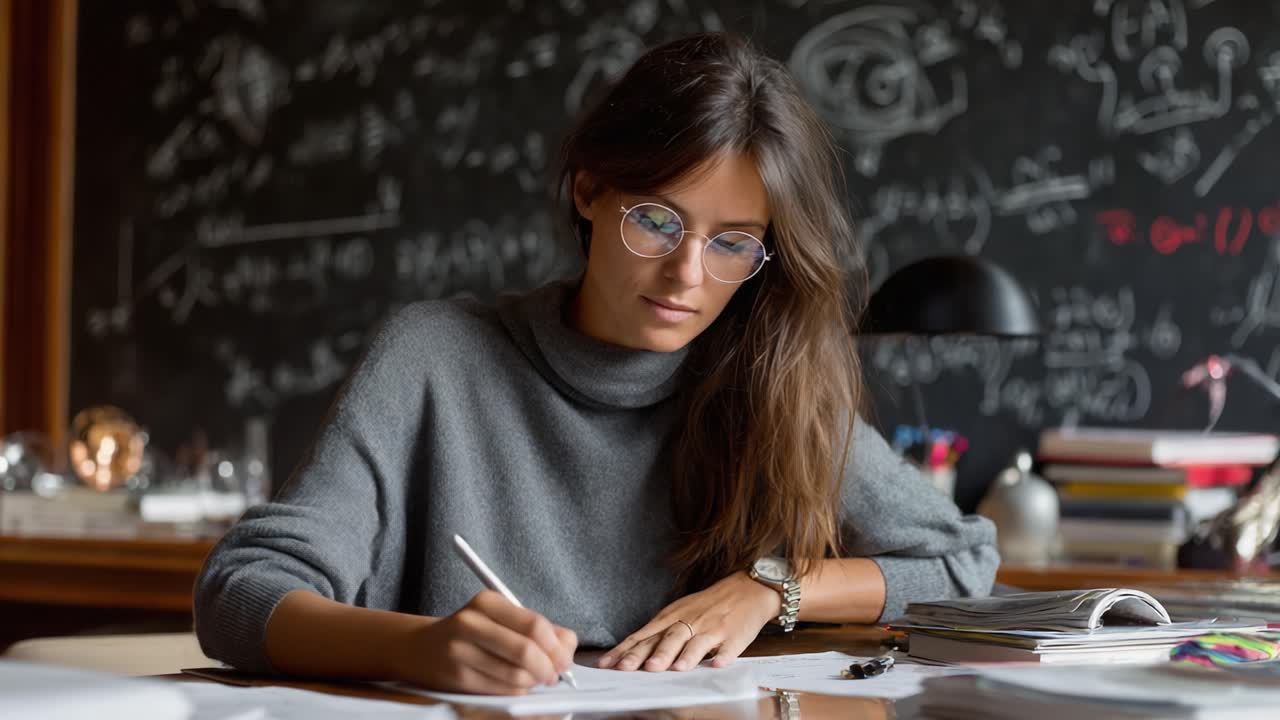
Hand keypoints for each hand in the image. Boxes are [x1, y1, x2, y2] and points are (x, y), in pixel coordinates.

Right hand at [397, 590, 577, 694]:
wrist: (422, 648)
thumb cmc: (473, 634)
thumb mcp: (501, 619)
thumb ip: (539, 628)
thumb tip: (567, 648)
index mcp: (487, 602)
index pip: (535, 625)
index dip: (556, 647)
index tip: (564, 660)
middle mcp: (471, 622)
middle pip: (526, 650)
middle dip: (548, 668)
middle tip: (554, 675)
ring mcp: (461, 651)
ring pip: (515, 675)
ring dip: (533, 682)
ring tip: (534, 679)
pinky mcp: (457, 676)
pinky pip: (501, 690)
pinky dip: (517, 691)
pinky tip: (516, 686)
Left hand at [598, 571, 780, 671]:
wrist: (747, 589)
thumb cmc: (707, 606)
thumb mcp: (678, 613)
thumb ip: (657, 634)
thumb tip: (630, 654)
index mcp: (672, 617)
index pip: (644, 635)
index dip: (626, 650)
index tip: (609, 663)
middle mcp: (689, 621)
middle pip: (666, 639)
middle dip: (648, 654)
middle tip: (631, 668)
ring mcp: (712, 629)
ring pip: (695, 643)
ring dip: (683, 655)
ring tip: (673, 669)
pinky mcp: (734, 636)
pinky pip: (728, 648)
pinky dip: (722, 656)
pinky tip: (717, 663)